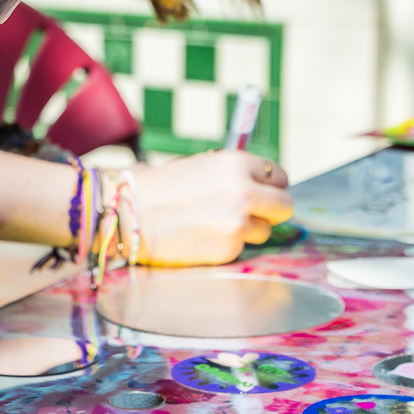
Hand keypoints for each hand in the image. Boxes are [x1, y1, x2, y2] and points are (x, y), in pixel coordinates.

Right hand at [127, 151, 293, 266]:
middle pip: (284, 206)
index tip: (261, 192)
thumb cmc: (162, 187)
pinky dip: (227, 246)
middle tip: (251, 213)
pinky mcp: (228, 249)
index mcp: (238, 163)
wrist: (129, 212)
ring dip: (247, 230)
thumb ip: (236, 175)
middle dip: (271, 211)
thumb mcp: (203, 166)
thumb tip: (264, 187)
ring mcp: (238, 223)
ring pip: (264, 231)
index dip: (270, 186)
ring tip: (214, 224)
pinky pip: (241, 249)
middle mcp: (244, 192)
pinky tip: (202, 237)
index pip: (280, 177)